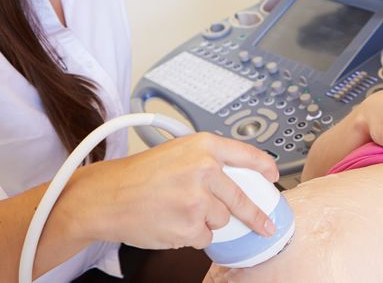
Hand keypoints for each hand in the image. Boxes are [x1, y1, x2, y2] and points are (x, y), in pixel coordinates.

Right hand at [71, 133, 278, 249]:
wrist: (109, 196)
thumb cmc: (137, 174)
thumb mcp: (176, 152)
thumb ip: (206, 160)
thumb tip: (232, 179)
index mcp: (203, 146)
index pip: (246, 155)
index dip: (264, 167)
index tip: (273, 177)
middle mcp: (205, 169)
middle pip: (242, 197)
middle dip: (253, 214)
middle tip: (262, 223)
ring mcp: (199, 199)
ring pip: (222, 219)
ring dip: (206, 219)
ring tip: (179, 209)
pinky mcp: (190, 226)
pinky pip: (204, 237)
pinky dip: (192, 234)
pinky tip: (172, 222)